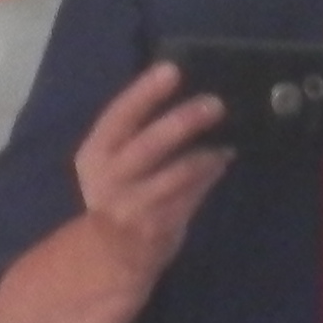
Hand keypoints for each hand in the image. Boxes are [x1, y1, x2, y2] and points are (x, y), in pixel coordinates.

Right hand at [73, 60, 235, 283]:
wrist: (111, 252)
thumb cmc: (121, 193)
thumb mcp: (116, 163)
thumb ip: (142, 136)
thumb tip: (188, 97)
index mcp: (94, 153)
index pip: (118, 116)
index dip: (144, 92)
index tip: (171, 70)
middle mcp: (109, 178)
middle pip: (147, 145)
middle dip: (181, 122)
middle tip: (214, 103)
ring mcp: (132, 204)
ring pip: (175, 173)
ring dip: (205, 153)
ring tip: (227, 136)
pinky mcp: (157, 226)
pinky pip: (190, 195)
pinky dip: (209, 175)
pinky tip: (223, 158)